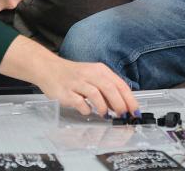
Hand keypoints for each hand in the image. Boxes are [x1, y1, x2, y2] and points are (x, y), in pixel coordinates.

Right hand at [0, 37, 138, 116]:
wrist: (49, 68)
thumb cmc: (73, 75)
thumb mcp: (93, 77)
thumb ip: (107, 90)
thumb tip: (121, 106)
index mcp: (99, 70)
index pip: (119, 84)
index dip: (129, 99)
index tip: (135, 110)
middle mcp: (89, 74)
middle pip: (109, 88)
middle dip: (119, 104)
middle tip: (123, 115)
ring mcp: (77, 82)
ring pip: (95, 93)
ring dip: (103, 106)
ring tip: (105, 114)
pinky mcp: (65, 91)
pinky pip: (78, 102)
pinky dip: (86, 108)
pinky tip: (87, 111)